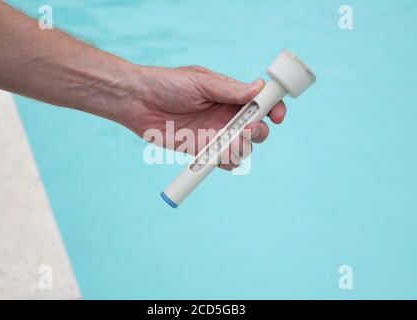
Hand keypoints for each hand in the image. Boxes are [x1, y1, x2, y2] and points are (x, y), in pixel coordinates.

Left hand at [115, 65, 286, 169]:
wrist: (138, 101)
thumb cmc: (167, 84)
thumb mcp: (201, 82)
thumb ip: (229, 89)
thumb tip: (259, 88)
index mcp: (229, 95)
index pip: (260, 103)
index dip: (273, 109)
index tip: (278, 114)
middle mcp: (225, 115)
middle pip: (256, 129)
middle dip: (259, 132)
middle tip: (248, 130)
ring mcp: (215, 134)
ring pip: (242, 148)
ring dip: (242, 149)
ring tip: (230, 144)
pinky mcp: (201, 149)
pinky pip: (223, 161)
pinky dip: (226, 162)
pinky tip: (219, 157)